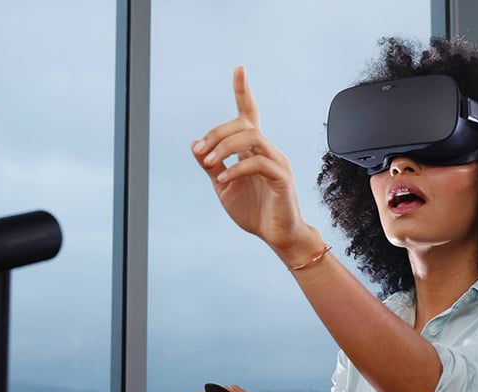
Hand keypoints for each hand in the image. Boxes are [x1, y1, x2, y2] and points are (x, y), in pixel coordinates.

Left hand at [191, 66, 314, 253]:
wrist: (278, 236)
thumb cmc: (255, 211)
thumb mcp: (224, 187)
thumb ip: (212, 166)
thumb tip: (194, 145)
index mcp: (254, 150)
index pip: (250, 114)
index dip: (244, 91)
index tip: (239, 70)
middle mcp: (268, 150)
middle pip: (243, 124)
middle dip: (217, 133)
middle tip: (200, 153)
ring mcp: (277, 162)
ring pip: (252, 137)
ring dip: (224, 148)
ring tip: (209, 164)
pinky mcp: (282, 178)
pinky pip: (258, 163)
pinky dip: (236, 169)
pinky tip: (222, 180)